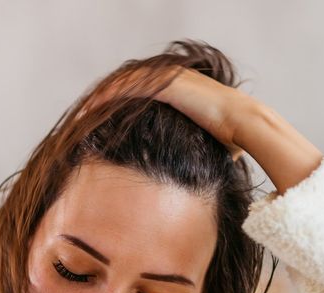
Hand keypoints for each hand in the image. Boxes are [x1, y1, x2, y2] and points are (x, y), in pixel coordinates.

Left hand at [76, 65, 256, 160]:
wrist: (245, 125)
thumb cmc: (232, 140)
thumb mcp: (208, 146)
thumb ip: (196, 153)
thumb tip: (194, 181)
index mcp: (177, 92)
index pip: (139, 94)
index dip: (117, 107)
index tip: (97, 124)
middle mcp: (170, 81)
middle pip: (125, 87)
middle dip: (102, 103)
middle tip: (79, 120)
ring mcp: (168, 80)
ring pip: (122, 85)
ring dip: (98, 100)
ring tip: (77, 116)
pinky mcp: (166, 84)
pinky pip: (128, 87)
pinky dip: (107, 96)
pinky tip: (89, 108)